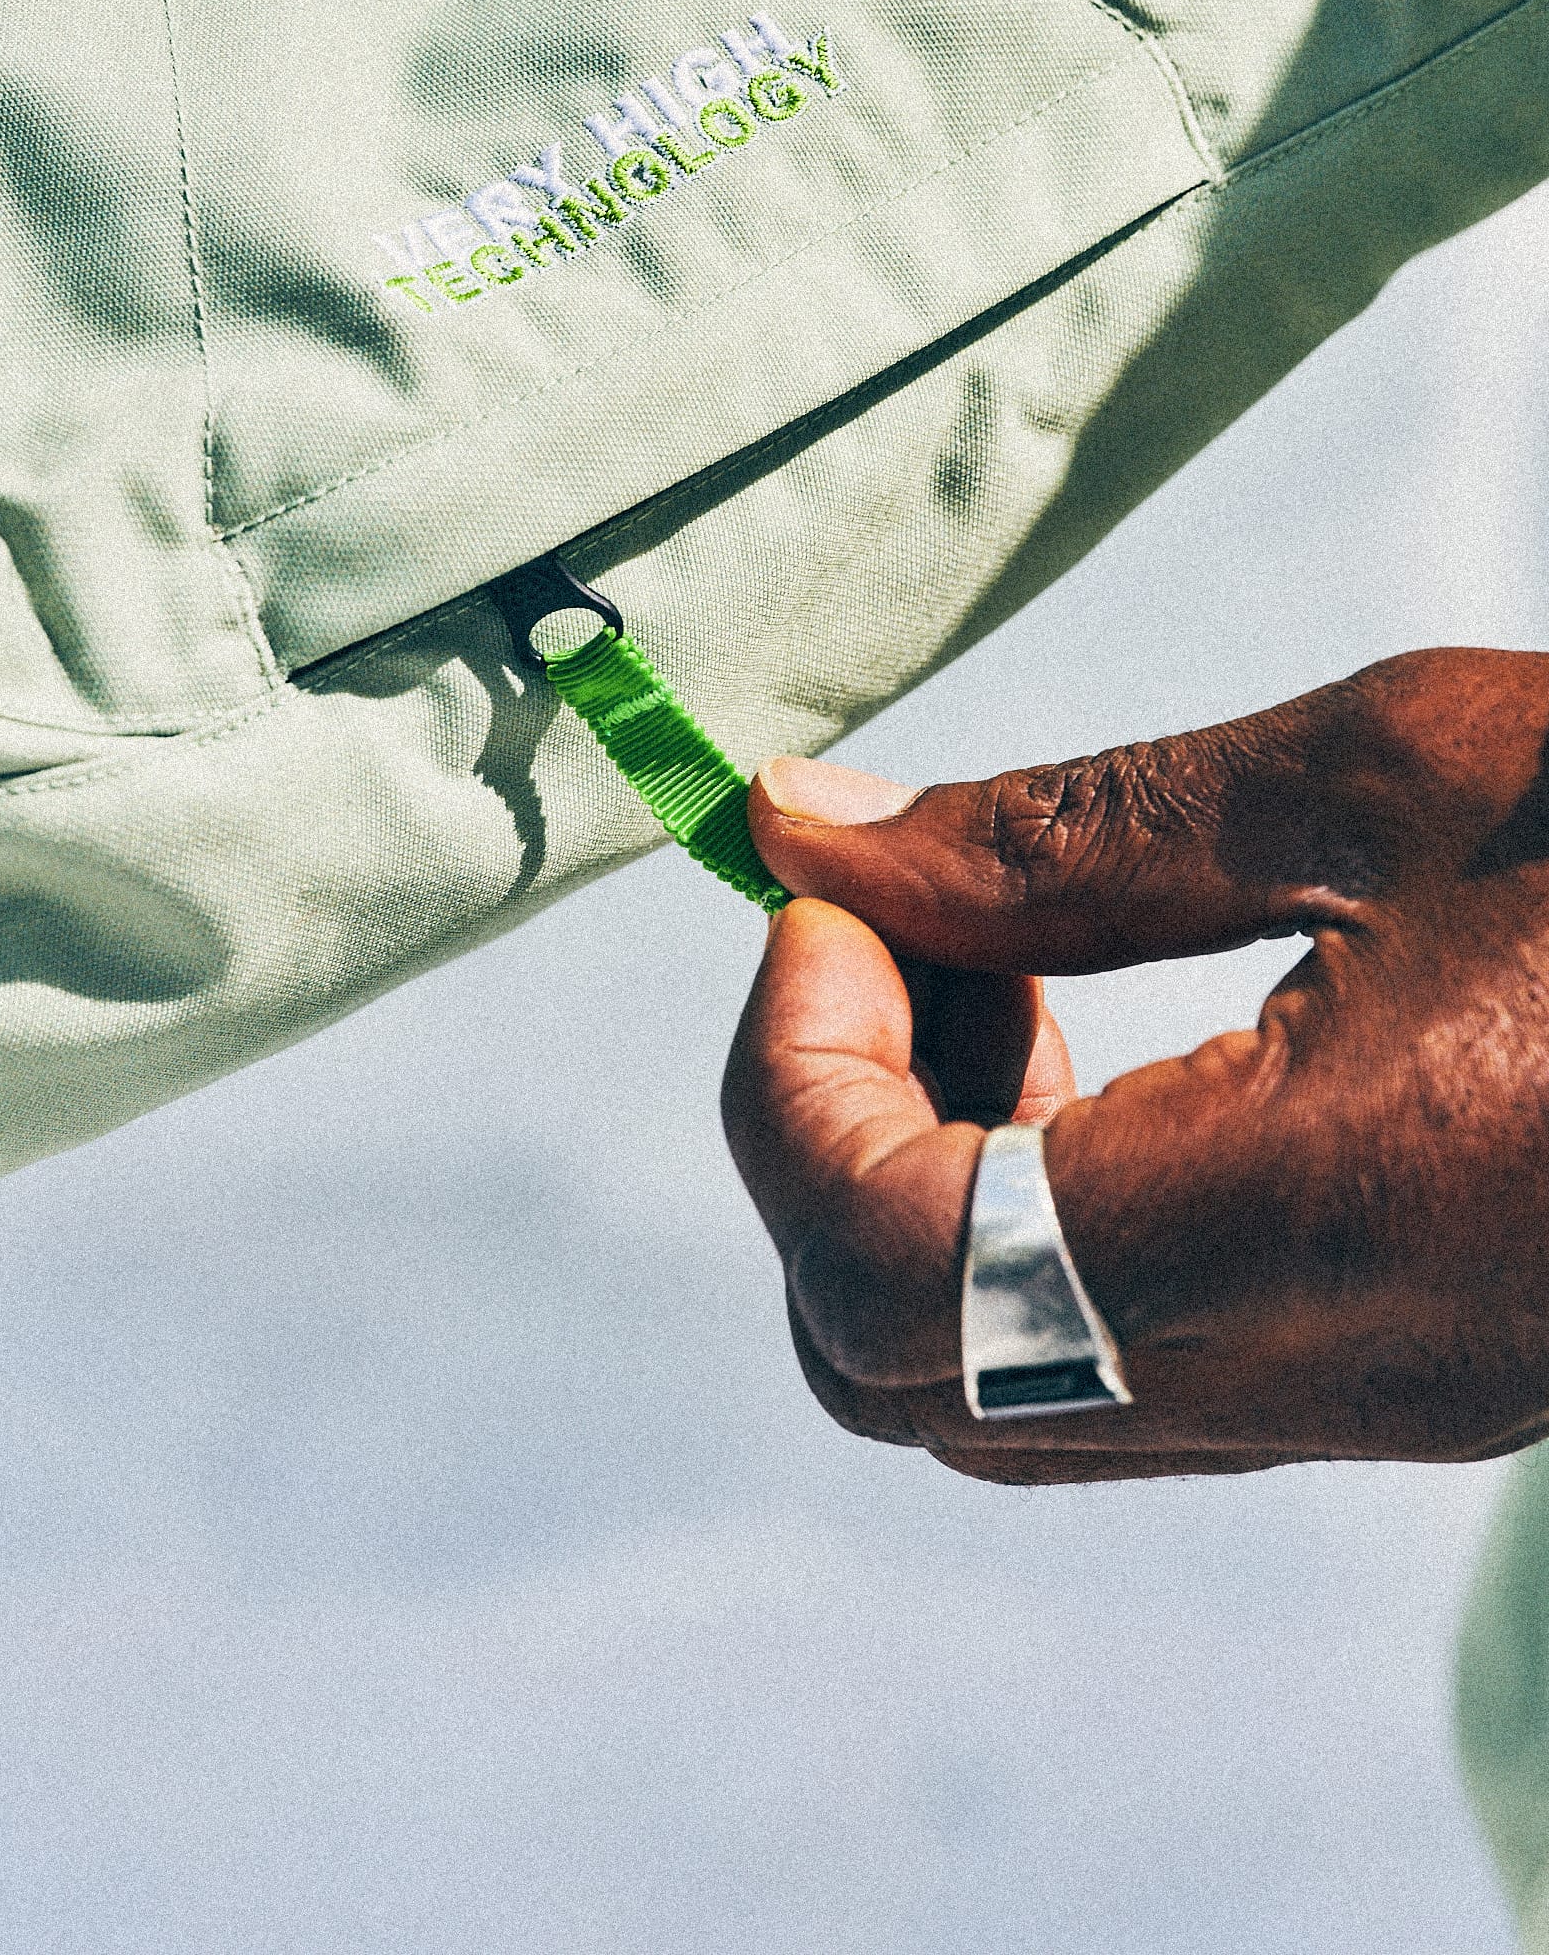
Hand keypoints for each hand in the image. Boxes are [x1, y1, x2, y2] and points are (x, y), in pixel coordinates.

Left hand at [721, 649, 1548, 1480]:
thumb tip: (808, 837)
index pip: (881, 1265)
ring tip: (1023, 965)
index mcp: (1310, 1221)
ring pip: (987, 1391)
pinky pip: (1113, 1368)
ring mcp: (1366, 1409)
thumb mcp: (1385, 772)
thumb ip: (1066, 834)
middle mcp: (1323, 1375)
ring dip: (920, 1172)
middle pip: (889, 1369)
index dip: (782, 1075)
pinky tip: (1121, 1033)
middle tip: (910, 929)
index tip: (825, 901)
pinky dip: (1028, 1213)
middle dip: (824, 1129)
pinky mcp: (1399, 1383)